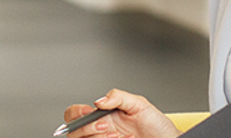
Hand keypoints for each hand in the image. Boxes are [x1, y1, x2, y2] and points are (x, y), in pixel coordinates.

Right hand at [62, 89, 178, 137]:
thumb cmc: (156, 126)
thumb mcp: (139, 104)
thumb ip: (118, 96)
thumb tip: (99, 100)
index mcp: (103, 115)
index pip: (76, 114)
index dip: (76, 113)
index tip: (88, 112)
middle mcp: (100, 131)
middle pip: (74, 132)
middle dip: (87, 127)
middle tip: (105, 125)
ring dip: (98, 137)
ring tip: (117, 135)